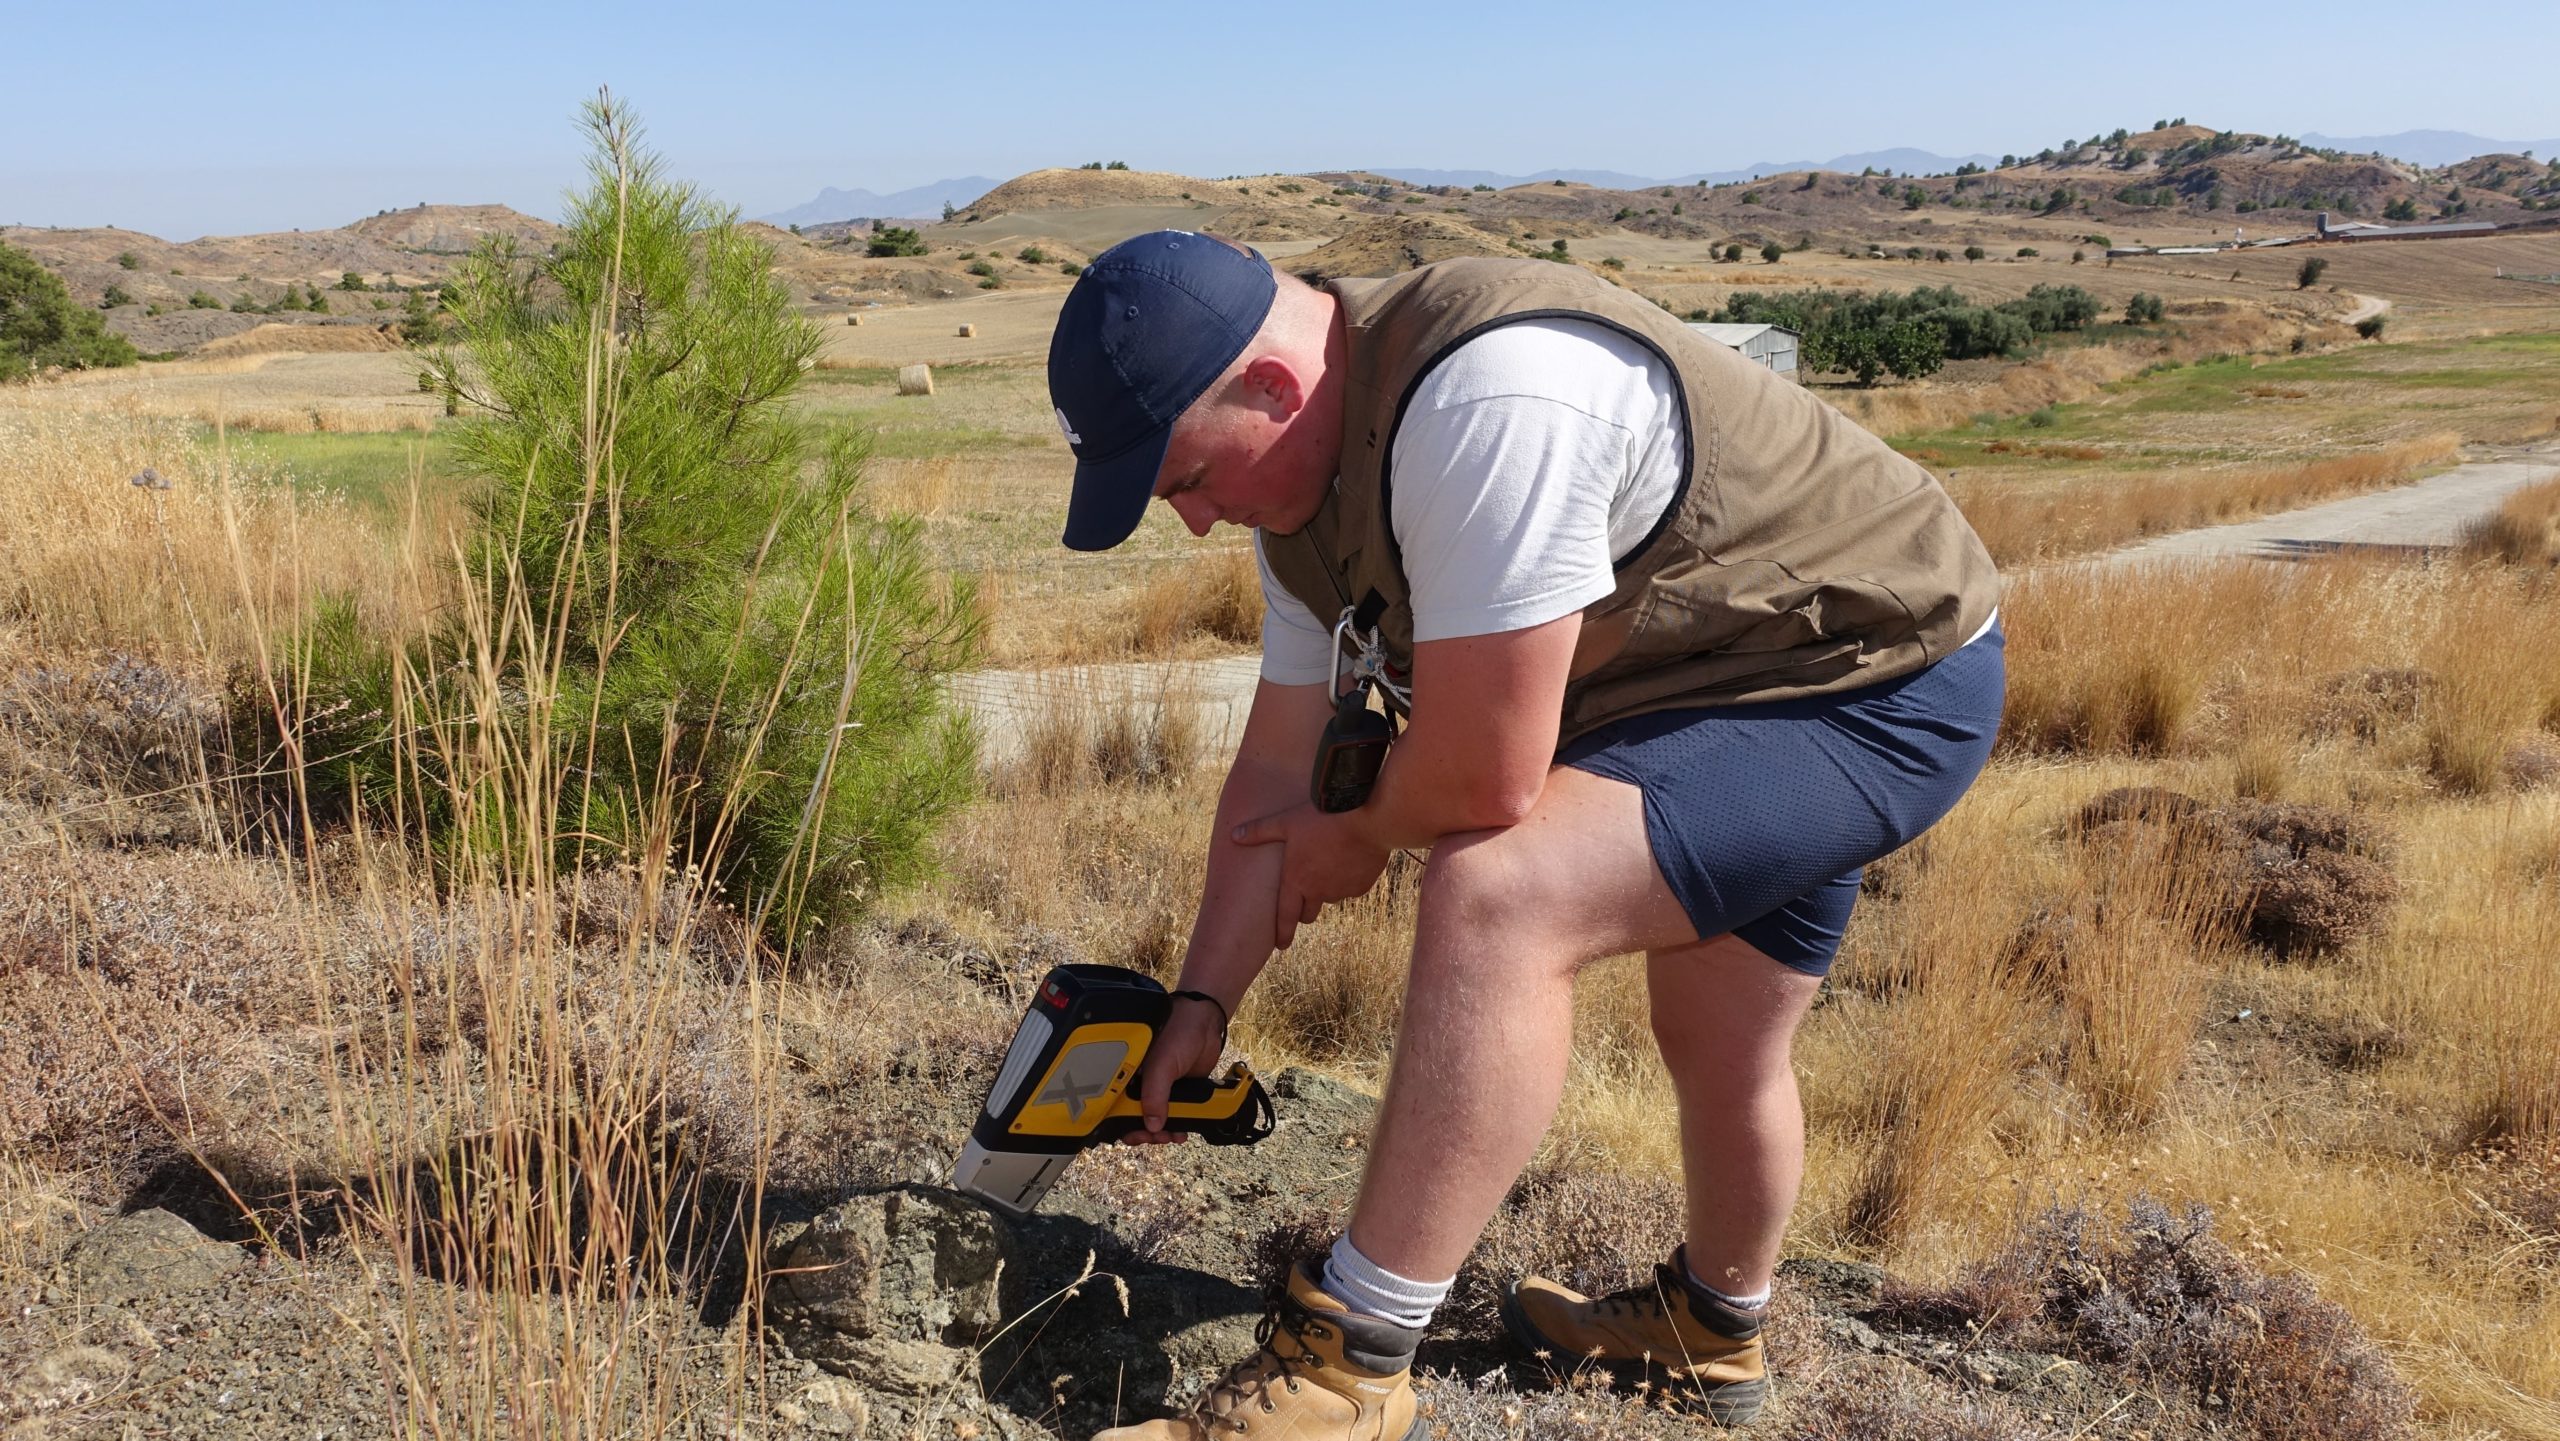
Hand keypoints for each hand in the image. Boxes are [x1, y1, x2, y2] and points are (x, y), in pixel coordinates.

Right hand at [1124, 995, 1226, 1145]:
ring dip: (1162, 1133)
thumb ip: (1154, 1096)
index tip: (1135, 1135)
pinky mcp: (1178, 1094)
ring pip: (1155, 1122)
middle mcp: (1141, 1084)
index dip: (1122, 1125)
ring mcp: (1160, 1090)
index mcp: (1127, 1074)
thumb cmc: (1178, 1032)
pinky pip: (1173, 1117)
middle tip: (1157, 1138)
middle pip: (1135, 1119)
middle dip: (1145, 1134)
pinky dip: (1175, 1127)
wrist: (1206, 1023)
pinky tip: (1182, 1131)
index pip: (1116, 1107)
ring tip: (1173, 1135)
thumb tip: (1151, 1126)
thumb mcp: (1161, 1065)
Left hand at [1231, 803, 1392, 949]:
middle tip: (1301, 905)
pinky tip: (1349, 860)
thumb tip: (1234, 834)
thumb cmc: (1321, 818)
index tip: (1280, 946)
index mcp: (1296, 880)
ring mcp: (1342, 890)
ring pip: (1331, 898)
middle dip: (1303, 912)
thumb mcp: (1286, 821)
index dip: (1282, 933)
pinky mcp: (1362, 885)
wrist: (1366, 818)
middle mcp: (1319, 891)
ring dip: (1326, 891)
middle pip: (1308, 913)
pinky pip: (1351, 888)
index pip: (1285, 915)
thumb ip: (1260, 831)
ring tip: (1327, 867)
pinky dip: (1347, 880)